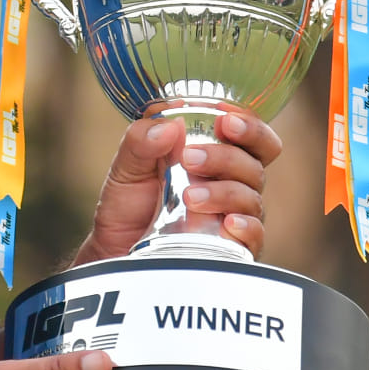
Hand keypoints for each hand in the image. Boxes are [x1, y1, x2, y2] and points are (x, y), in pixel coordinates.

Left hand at [72, 104, 283, 265]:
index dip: (248, 125)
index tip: (225, 119)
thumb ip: (142, 140)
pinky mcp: (232, 248)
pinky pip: (254, 236)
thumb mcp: (126, 166)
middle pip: (254, 164)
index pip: (250, 136)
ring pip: (250, 197)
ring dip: (223, 191)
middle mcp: (232, 184)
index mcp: (215, 156)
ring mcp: (233, 216)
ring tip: (188, 196)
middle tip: (190, 157)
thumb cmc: (127, 205)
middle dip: (226, 156)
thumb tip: (170, 124)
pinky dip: (246, 227)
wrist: (114, 249)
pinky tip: (228, 223)